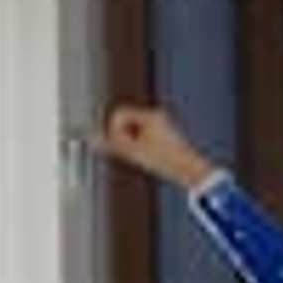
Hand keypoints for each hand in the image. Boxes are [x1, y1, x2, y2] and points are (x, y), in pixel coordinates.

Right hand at [91, 103, 220, 191]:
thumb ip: (112, 144)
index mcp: (149, 114)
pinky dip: (139, 144)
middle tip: (131, 152)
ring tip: (141, 155)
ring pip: (132, 129)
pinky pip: (141, 134)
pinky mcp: (162, 133)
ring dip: (130, 141)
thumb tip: (95, 140)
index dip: (113, 130)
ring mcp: (160, 123)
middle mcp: (155, 115)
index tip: (118, 145)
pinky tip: (147, 156)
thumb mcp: (133, 152)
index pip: (118, 114)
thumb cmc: (165, 159)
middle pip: (125, 121)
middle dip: (122, 136)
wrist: (187, 168)